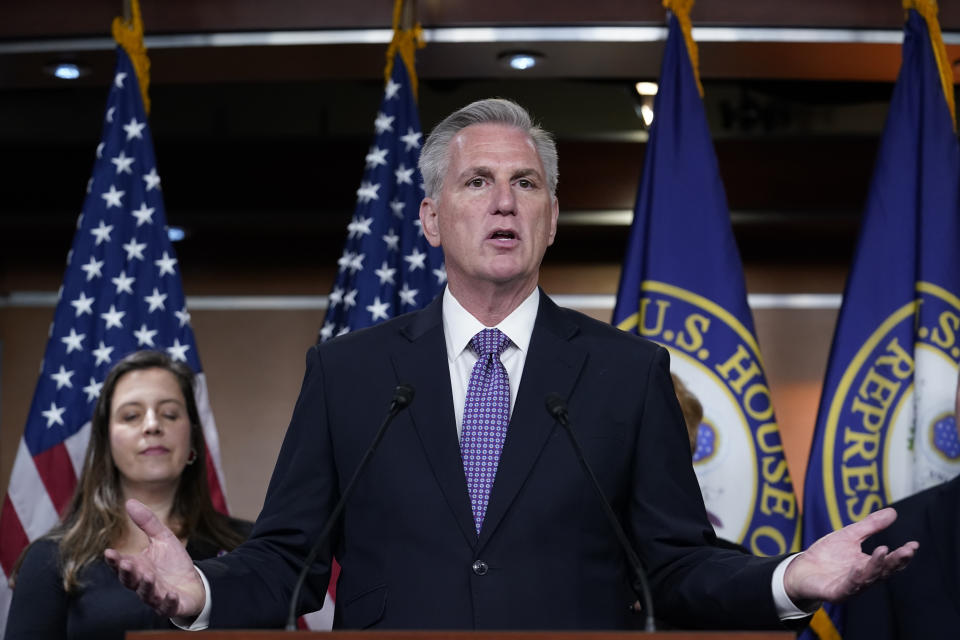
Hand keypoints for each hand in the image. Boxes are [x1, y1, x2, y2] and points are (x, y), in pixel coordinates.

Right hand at [103, 499, 205, 618]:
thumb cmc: (173, 563)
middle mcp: (143, 583)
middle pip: (130, 581)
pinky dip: (168, 602)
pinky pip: (168, 606)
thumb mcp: (163, 538)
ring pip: (147, 594)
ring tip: (149, 576)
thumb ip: (147, 522)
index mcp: (138, 567)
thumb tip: (129, 501)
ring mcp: (157, 596)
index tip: (109, 552)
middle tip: (127, 564)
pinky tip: (171, 594)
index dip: (115, 561)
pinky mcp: (172, 605)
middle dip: (128, 573)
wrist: (193, 584)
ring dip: (146, 586)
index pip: (122, 565)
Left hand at [784, 507, 917, 603]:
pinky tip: (858, 567)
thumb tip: (893, 512)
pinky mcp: (835, 593)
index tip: (913, 545)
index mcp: (868, 565)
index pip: (890, 562)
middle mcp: (863, 578)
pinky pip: (847, 587)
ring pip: (867, 578)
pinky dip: (854, 578)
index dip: (902, 555)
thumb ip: (871, 526)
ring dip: (876, 566)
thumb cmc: (827, 554)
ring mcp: (850, 587)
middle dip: (895, 561)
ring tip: (883, 551)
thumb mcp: (850, 535)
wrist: (801, 569)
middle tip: (907, 550)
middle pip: (883, 571)